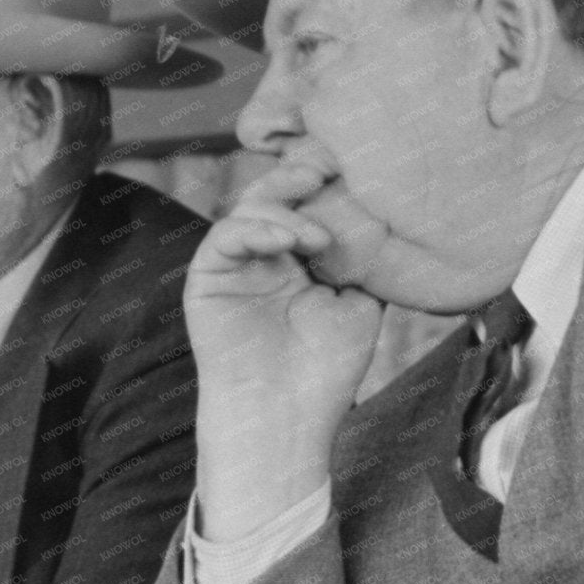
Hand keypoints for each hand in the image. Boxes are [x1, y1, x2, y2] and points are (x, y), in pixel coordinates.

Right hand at [186, 158, 382, 541]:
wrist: (285, 418)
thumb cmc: (325, 369)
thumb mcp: (360, 302)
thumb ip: (362, 256)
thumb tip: (376, 207)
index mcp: (300, 258)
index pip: (308, 202)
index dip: (326, 179)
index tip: (355, 165)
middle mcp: (265, 254)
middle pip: (276, 193)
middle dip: (302, 175)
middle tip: (329, 170)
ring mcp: (235, 263)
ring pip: (249, 207)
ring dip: (285, 210)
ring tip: (317, 237)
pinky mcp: (207, 277)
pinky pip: (224, 236)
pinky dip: (255, 229)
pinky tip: (289, 242)